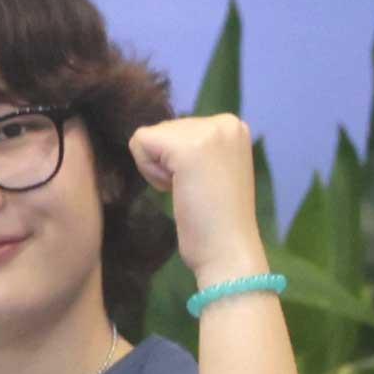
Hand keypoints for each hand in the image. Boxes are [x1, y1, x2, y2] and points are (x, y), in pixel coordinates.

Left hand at [129, 112, 268, 281]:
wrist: (227, 252)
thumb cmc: (217, 222)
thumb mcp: (212, 168)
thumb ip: (193, 147)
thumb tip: (153, 136)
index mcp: (233, 126)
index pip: (181, 128)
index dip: (180, 160)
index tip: (203, 184)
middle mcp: (224, 121)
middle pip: (165, 129)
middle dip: (169, 163)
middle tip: (196, 191)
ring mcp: (207, 132)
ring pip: (151, 136)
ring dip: (159, 169)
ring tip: (189, 191)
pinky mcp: (185, 148)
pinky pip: (139, 143)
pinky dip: (149, 171)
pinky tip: (174, 189)